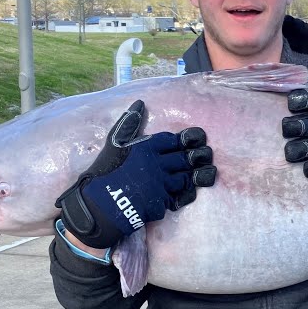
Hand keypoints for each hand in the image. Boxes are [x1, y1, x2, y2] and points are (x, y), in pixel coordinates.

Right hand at [55, 100, 215, 247]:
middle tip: (208, 153)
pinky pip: (178, 198)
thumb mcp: (114, 144)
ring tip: (209, 172)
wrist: (99, 205)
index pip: (172, 140)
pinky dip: (186, 194)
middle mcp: (156, 166)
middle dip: (198, 156)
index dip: (187, 138)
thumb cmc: (104, 172)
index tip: (199, 137)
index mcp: (145, 149)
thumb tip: (139, 103)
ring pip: (185, 179)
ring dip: (197, 176)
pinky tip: (192, 191)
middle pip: (184, 159)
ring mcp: (160, 186)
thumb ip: (129, 124)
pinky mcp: (160, 204)